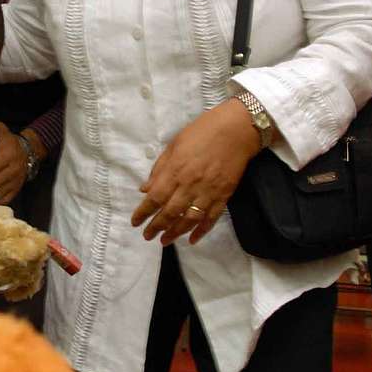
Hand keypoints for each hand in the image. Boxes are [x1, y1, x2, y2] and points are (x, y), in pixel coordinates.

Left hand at [131, 99, 261, 245]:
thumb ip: (160, 168)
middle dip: (156, 227)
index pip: (155, 197)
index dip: (143, 212)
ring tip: (165, 241)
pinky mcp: (224, 195)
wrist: (236, 129)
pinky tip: (192, 239)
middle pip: (170, 212)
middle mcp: (190, 185)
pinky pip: (211, 218)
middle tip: (148, 236)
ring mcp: (208, 192)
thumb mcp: (174, 144)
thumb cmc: (202, 131)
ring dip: (175, 232)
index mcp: (175, 170)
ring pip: (189, 219)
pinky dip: (201, 231)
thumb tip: (145, 189)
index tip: (135, 222)